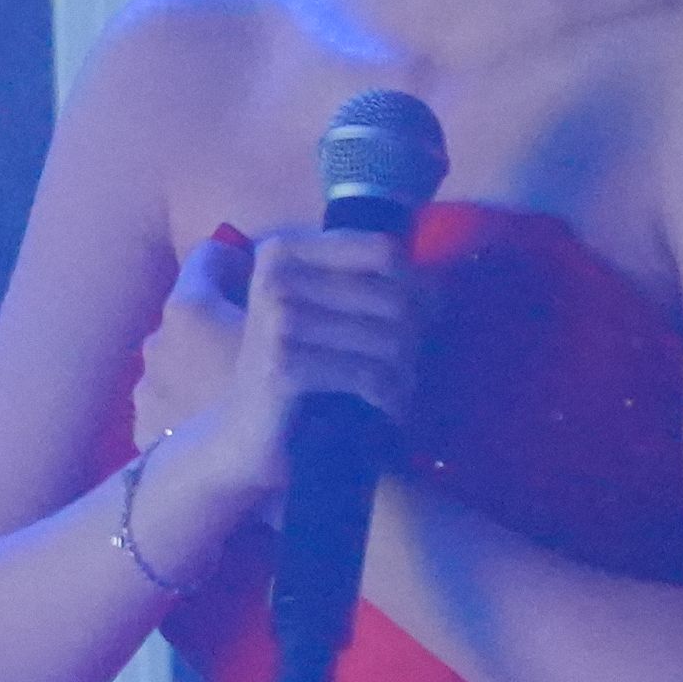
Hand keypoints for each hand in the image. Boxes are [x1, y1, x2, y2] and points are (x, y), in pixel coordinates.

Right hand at [122, 217, 423, 538]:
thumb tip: (439, 284)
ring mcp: (277, 323)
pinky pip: (368, 376)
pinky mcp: (284, 368)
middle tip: (409, 362)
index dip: (417, 284)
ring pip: (389, 339)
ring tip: (399, 386)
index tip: (422, 316)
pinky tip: (389, 408)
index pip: (383, 250)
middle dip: (416, 336)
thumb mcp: (318, 307)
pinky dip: (390, 397)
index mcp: (283, 252)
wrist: (243, 431)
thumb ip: (362, 280)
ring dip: (406, 371)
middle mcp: (276, 279)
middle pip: (393, 297)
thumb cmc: (294, 364)